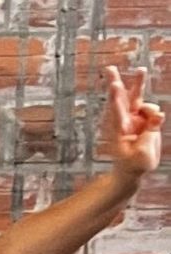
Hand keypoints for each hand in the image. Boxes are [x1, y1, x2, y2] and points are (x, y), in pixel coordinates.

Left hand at [102, 66, 162, 182]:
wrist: (133, 170)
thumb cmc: (133, 166)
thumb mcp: (143, 154)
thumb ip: (151, 132)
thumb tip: (158, 114)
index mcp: (118, 131)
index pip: (117, 112)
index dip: (117, 99)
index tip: (115, 86)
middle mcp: (124, 121)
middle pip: (120, 98)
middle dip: (115, 82)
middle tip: (108, 69)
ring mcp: (133, 119)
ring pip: (136, 97)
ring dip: (139, 83)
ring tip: (141, 70)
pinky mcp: (143, 119)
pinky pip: (152, 110)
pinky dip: (156, 114)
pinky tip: (156, 123)